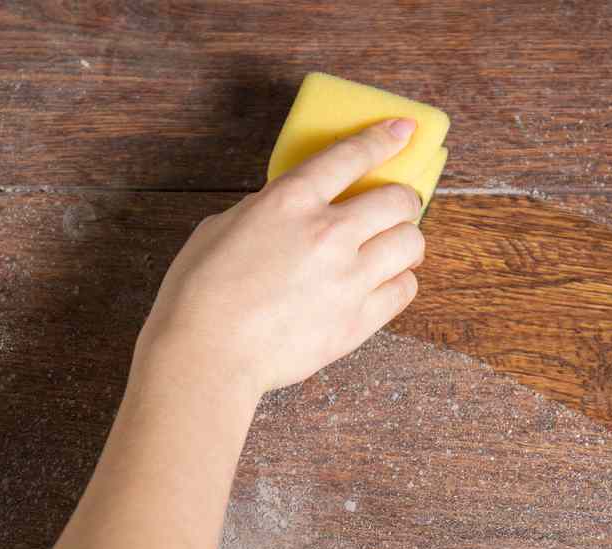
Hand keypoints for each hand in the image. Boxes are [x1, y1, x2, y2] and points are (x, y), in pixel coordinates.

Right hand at [133, 118, 425, 399]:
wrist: (206, 354)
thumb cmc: (199, 294)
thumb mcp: (222, 227)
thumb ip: (266, 211)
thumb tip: (290, 213)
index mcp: (289, 201)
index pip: (352, 156)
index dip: (384, 138)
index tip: (404, 130)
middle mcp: (327, 233)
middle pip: (398, 200)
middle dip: (402, 200)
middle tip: (396, 209)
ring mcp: (348, 278)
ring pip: (412, 243)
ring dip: (406, 242)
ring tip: (393, 249)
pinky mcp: (358, 320)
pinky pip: (404, 290)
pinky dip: (400, 282)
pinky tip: (385, 283)